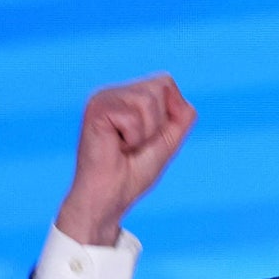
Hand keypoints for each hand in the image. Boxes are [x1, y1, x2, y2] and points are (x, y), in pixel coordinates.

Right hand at [56, 74, 196, 245]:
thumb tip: (182, 98)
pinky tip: (116, 147)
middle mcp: (113, 92)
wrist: (111, 196)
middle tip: (137, 143)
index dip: (171, 112)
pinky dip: (133, 138)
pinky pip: (134, 118)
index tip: (151, 137)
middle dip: (159, 123)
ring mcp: (103, 98)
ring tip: (127, 146)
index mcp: (127, 96)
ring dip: (146, 132)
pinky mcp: (96, 109)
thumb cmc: (135, 172)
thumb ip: (181, 117)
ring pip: (148, 100)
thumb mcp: (168, 141)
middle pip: (160, 86)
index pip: (165, 82)